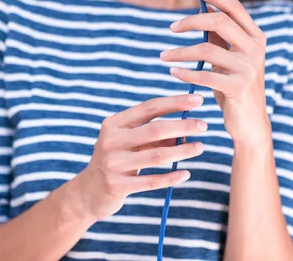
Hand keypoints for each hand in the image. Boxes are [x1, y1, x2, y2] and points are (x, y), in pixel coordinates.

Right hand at [73, 94, 206, 221]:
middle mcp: (111, 140)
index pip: (150, 107)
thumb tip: (187, 131)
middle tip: (204, 125)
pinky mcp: (117, 186)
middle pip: (156, 129)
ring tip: (200, 147)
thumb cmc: (118, 160)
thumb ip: (156, 135)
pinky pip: (151, 180)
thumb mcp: (131, 142)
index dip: (175, 102)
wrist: (88, 193)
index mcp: (115, 123)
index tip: (198, 100)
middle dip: (183, 125)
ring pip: (157, 155)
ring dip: (183, 150)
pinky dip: (171, 177)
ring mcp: (113, 163)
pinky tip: (186, 174)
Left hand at [161, 0, 270, 145]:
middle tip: (172, 28)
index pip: (233, 7)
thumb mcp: (230, 59)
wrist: (251, 124)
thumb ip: (222, 36)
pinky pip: (205, 75)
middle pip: (219, 21)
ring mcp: (249, 68)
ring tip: (164, 56)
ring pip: (207, 49)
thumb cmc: (235, 88)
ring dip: (180, 51)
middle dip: (191, 21)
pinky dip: (185, 72)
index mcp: (256, 37)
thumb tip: (206, 7)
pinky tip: (173, 72)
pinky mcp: (239, 87)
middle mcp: (256, 49)